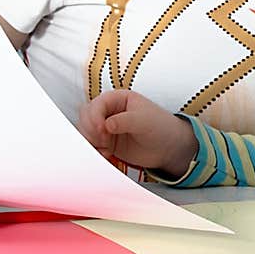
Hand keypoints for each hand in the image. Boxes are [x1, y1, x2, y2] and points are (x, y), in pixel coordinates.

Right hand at [77, 91, 197, 177]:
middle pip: (86, 116)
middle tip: (103, 140)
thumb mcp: (144, 120)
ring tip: (105, 149)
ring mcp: (106, 127)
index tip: (102, 130)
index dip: (95, 116)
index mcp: (118, 99)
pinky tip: (106, 154)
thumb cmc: (160, 126)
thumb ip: (124, 121)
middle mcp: (109, 111)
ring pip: (86, 131)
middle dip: (90, 129)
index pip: (97, 103)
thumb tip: (106, 124)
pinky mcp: (107, 143)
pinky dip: (94, 150)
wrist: (168, 147)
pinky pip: (92, 145)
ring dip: (90, 140)